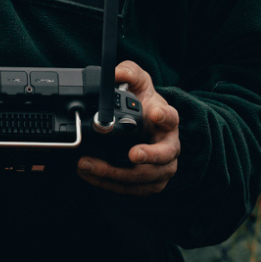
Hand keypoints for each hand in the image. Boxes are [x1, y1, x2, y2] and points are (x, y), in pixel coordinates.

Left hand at [77, 60, 178, 195]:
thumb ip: (128, 72)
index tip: (155, 113)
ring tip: (89, 165)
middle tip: (131, 154)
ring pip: (145, 177)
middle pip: (164, 156)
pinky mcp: (149, 183)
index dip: (165, 116)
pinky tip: (90, 176)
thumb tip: (115, 72)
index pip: (171, 117)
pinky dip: (109, 184)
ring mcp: (162, 167)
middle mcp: (169, 146)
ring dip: (116, 174)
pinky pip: (131, 189)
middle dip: (147, 157)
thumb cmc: (144, 105)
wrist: (145, 127)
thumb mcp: (137, 83)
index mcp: (168, 120)